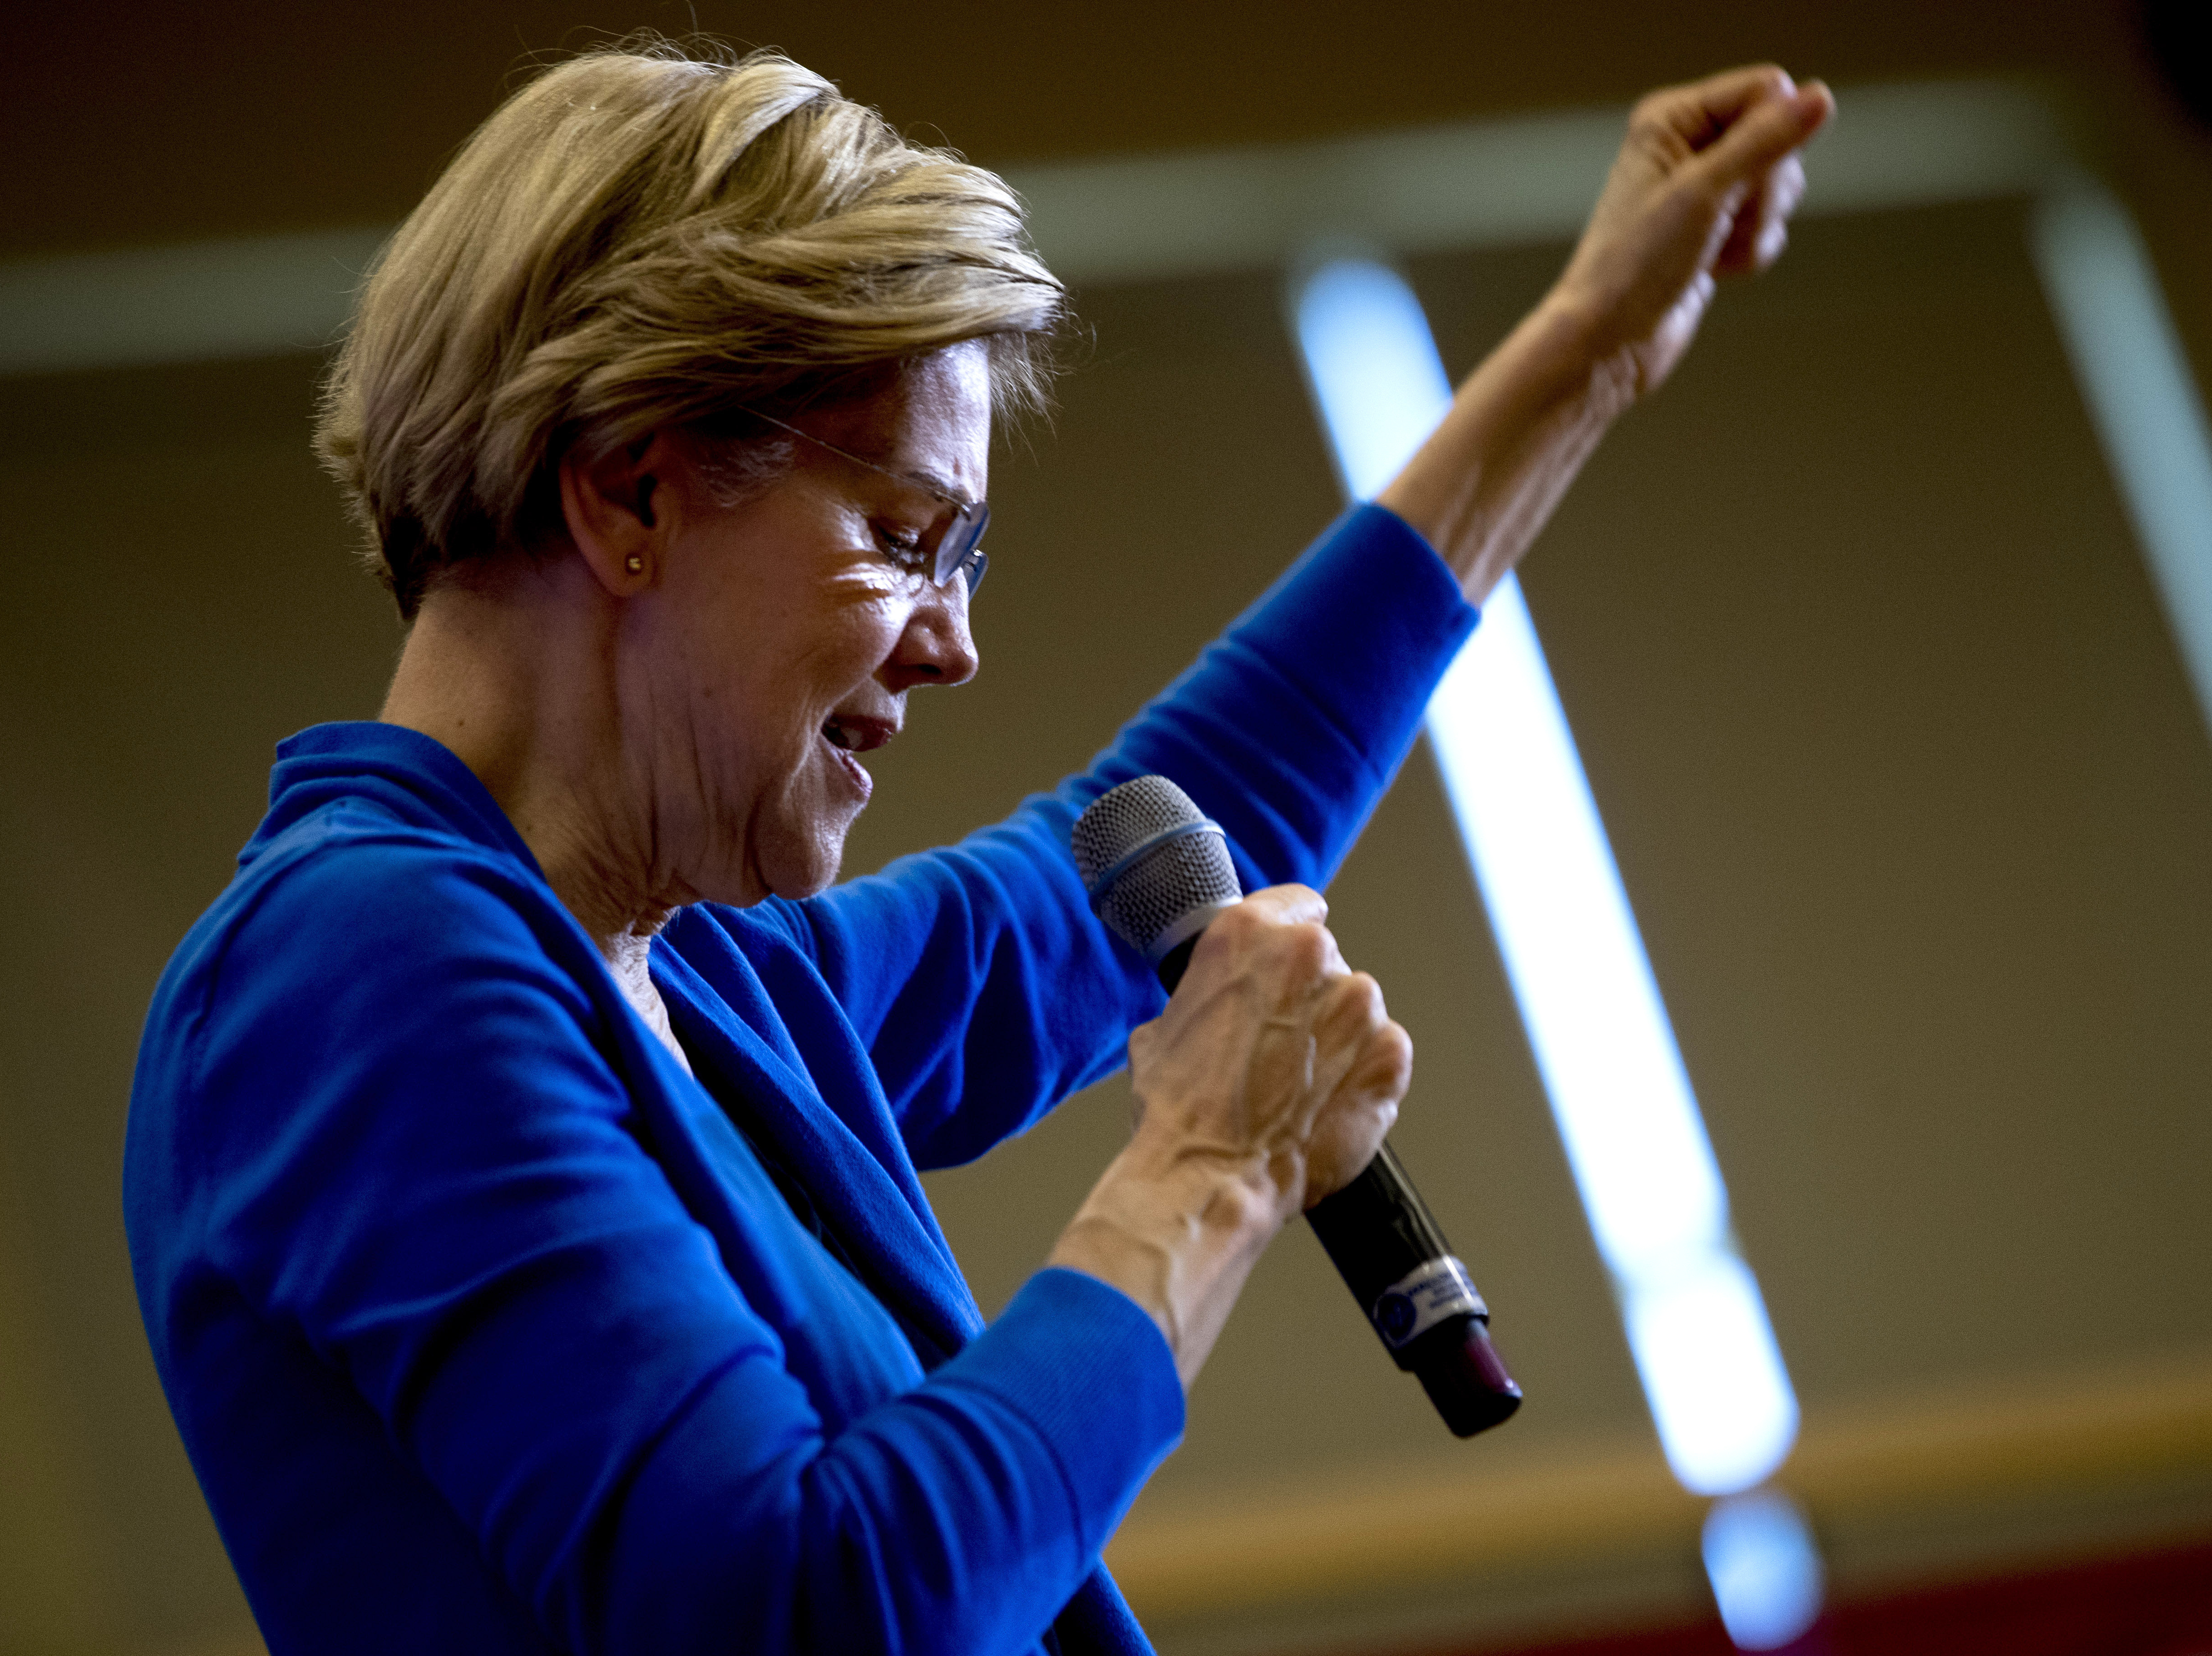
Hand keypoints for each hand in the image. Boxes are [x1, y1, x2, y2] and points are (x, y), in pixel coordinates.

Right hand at [1123, 887, 1409, 1218]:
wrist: (1212, 1177)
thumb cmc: (1181, 1111)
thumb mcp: (1164, 1028)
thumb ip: (1207, 996)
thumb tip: (1218, 1005)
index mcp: (1250, 934)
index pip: (1295, 905)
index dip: (1288, 936)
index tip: (1288, 962)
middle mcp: (1311, 957)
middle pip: (1324, 961)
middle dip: (1307, 997)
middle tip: (1276, 1045)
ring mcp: (1357, 1006)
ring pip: (1356, 1006)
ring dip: (1335, 1035)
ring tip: (1299, 1083)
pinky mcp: (1388, 1055)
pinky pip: (1383, 1051)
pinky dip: (1362, 1072)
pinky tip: (1325, 1101)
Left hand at [1553, 65, 1833, 399]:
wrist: (1611, 340)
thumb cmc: (1637, 265)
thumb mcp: (1706, 193)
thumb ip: (1765, 141)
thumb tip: (1820, 97)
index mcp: (1671, 117)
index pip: (1767, 89)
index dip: (1773, 134)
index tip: (1740, 179)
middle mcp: (1686, 144)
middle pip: (1780, 139)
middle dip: (1764, 191)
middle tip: (1723, 221)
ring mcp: (1702, 188)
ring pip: (1779, 186)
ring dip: (1757, 226)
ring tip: (1711, 249)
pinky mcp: (1714, 227)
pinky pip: (1767, 224)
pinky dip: (1749, 251)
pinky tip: (1713, 269)